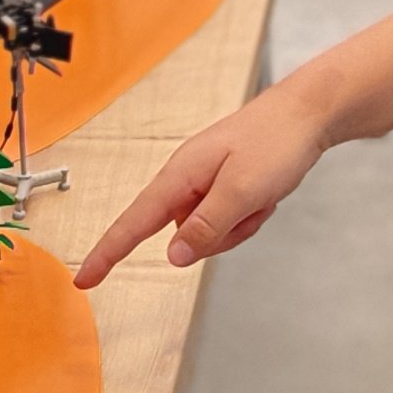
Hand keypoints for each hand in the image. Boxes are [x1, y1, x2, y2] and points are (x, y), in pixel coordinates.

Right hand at [73, 83, 333, 287]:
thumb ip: (206, 226)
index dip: (107, 253)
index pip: (133, 222)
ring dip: (239, 224)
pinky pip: (228, 221)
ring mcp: (206, 183)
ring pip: (210, 232)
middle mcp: (186, 179)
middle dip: (220, 235)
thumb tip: (172, 256)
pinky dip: (249, 216)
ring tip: (261, 196)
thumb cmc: (275, 142)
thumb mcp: (242, 191)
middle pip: (182, 235)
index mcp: (180, 175)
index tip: (84, 279)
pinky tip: (266, 194)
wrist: (308, 113)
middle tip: (251, 209)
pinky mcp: (224, 186)